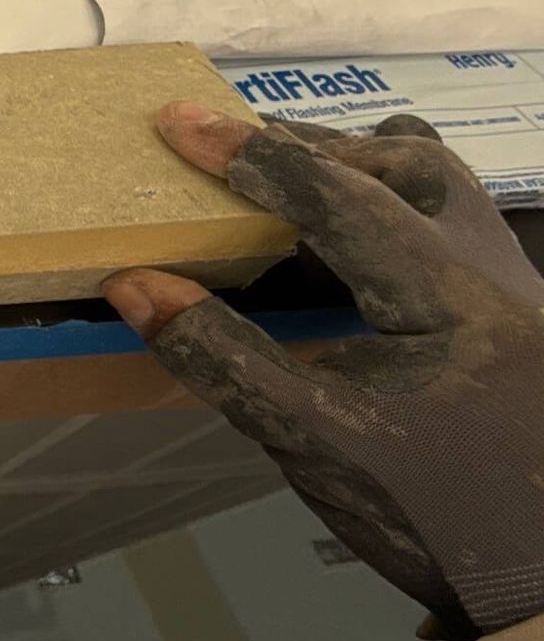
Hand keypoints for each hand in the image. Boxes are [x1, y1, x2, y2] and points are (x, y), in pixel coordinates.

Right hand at [103, 105, 543, 640]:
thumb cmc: (438, 517)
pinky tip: (356, 236)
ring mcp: (518, 291)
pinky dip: (394, 202)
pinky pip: (457, 222)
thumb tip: (134, 286)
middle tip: (224, 147)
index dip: (248, 156)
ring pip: (445, 183)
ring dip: (362, 164)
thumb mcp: (317, 444)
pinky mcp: (519, 317)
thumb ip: (225, 360)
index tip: (174, 123)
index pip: (335, 196)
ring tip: (290, 169)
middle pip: (403, 163)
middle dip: (306, 145)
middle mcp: (496, 270)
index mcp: (448, 294)